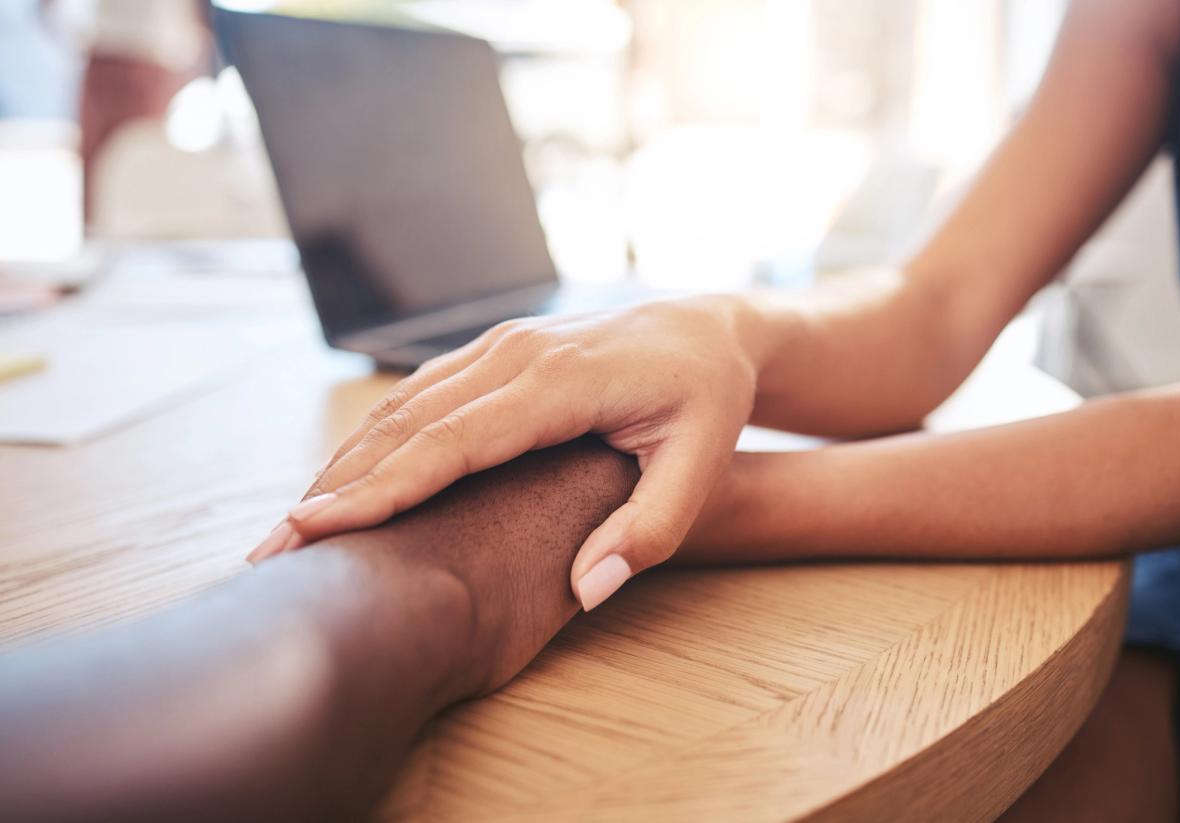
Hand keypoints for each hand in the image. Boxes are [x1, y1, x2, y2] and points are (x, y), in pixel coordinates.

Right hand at [248, 295, 765, 609]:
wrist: (708, 328)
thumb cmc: (707, 398)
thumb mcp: (700, 463)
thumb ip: (649, 530)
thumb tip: (588, 592)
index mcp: (558, 383)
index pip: (451, 444)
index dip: (381, 489)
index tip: (317, 528)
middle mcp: (515, 354)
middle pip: (406, 425)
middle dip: (337, 485)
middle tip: (273, 546)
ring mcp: (500, 346)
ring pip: (402, 406)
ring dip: (345, 461)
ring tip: (293, 519)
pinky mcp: (495, 351)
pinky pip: (421, 393)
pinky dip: (376, 436)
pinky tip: (347, 473)